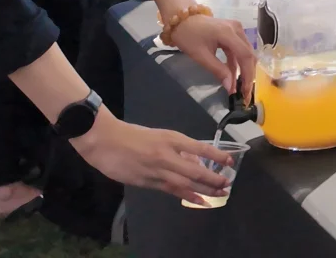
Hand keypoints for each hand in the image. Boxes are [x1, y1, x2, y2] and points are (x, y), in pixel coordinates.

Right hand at [70, 112, 232, 202]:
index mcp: (171, 138)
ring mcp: (156, 170)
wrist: (104, 140)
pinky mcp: (146, 182)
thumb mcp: (159, 135)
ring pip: (185, 183)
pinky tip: (198, 200)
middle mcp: (166, 154)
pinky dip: (186, 196)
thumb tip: (195, 160)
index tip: (230, 161)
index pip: (200, 147)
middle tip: (227, 183)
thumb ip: (177, 148)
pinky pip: (170, 190)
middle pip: (195, 170)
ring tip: (219, 193)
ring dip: (204, 189)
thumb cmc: (131, 134)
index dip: (217, 156)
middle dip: (213, 178)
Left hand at [164, 13, 255, 100]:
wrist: (181, 19)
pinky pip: (239, 50)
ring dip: (243, 70)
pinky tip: (232, 76)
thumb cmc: (188, 36)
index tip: (245, 91)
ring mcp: (236, 29)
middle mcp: (237, 29)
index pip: (245, 56)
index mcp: (229, 33)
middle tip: (244, 93)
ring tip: (238, 87)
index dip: (248, 74)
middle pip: (249, 55)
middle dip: (248, 75)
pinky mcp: (233, 32)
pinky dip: (237, 63)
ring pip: (245, 53)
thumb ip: (218, 70)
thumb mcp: (201, 55)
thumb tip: (230, 87)